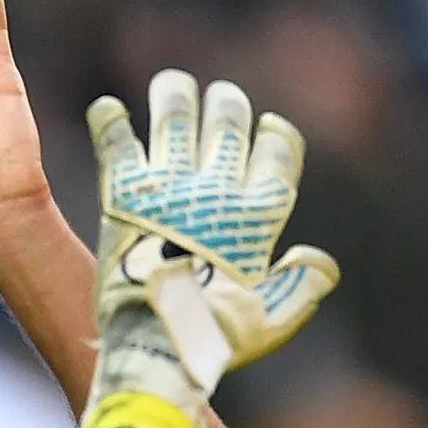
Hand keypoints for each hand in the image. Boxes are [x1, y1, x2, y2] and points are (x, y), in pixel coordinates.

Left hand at [89, 70, 338, 396]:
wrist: (156, 341)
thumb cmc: (214, 338)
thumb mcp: (271, 319)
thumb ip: (301, 286)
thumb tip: (322, 262)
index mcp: (259, 218)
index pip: (277, 157)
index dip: (276, 138)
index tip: (271, 126)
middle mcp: (218, 190)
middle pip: (227, 128)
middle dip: (227, 107)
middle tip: (222, 97)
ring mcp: (170, 187)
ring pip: (176, 122)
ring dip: (175, 98)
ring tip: (174, 85)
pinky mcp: (125, 194)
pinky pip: (117, 145)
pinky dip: (110, 123)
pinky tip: (106, 107)